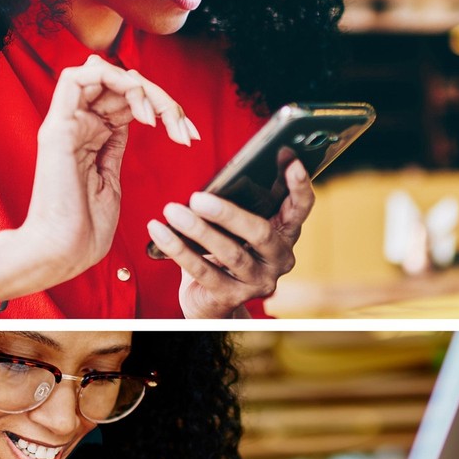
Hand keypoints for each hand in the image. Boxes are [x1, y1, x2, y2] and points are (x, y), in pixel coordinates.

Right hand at [21, 55, 198, 282]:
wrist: (61, 252)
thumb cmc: (83, 231)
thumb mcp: (110, 181)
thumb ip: (115, 148)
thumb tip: (132, 121)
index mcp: (88, 138)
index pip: (125, 101)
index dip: (162, 108)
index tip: (189, 134)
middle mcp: (76, 126)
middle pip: (120, 85)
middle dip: (160, 98)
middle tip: (182, 126)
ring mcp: (65, 124)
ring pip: (102, 73)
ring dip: (141, 87)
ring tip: (161, 118)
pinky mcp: (58, 128)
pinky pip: (77, 78)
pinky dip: (115, 81)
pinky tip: (139, 109)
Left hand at [146, 155, 314, 317]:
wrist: (211, 302)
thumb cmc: (222, 254)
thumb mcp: (234, 228)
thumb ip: (239, 204)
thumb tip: (217, 178)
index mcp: (284, 234)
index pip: (300, 208)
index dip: (298, 184)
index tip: (288, 156)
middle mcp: (279, 259)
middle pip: (260, 233)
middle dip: (228, 213)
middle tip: (197, 197)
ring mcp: (258, 281)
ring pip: (230, 253)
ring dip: (197, 230)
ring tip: (172, 211)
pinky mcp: (231, 296)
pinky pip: (202, 270)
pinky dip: (177, 248)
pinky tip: (159, 231)